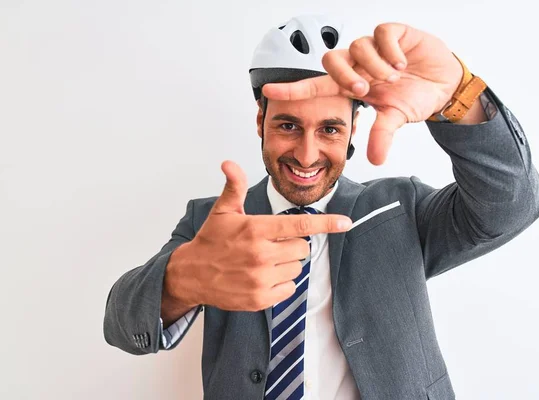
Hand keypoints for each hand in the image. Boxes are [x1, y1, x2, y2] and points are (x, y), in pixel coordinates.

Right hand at [163, 161, 351, 313]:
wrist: (191, 275)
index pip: (300, 224)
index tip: (346, 222)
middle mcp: (261, 254)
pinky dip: (281, 283)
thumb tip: (229, 163)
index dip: (327, 223)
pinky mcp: (260, 298)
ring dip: (286, 264)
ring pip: (297, 268)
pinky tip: (262, 277)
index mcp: (256, 229)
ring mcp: (261, 278)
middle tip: (273, 244)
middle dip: (294, 245)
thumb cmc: (211, 241)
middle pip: (303, 248)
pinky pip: (289, 288)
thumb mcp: (222, 211)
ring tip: (264, 261)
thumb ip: (234, 187)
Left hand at [262, 23, 463, 164]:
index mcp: (353, 84)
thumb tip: (375, 161)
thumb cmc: (414, 97)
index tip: (268, 90)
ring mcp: (375, 47)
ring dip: (374, 65)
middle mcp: (359, 64)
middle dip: (344, 76)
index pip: (318, 85)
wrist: (444, 84)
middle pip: (332, 60)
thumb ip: (382, 135)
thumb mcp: (396, 118)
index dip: (294, 88)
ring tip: (394, 75)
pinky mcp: (394, 33)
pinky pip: (381, 34)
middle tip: (364, 89)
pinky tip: (403, 61)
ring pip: (357, 47)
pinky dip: (390, 49)